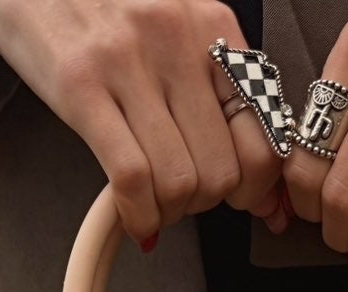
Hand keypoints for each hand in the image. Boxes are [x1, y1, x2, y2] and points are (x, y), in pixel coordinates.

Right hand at [0, 0, 286, 243]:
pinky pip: (131, 177)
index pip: (265, 135)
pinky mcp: (81, 85)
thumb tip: (266, 199)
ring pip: (180, 181)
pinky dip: (137, 215)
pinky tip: (132, 216)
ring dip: (168, 212)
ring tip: (151, 203)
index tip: (238, 201)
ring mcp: (129, 61)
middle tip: (181, 199)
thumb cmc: (104, 14)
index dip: (256, 188)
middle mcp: (178, 39)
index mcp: (213, 26)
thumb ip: (220, 104)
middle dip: (204, 204)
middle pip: (222, 170)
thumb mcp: (176, 40)